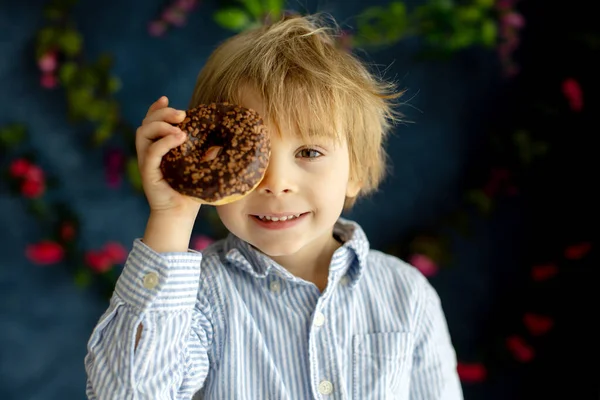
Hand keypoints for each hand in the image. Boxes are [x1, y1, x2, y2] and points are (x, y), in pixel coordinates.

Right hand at [135, 96, 200, 218]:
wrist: (180, 215)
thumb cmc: (191, 191)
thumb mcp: (201, 166)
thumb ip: (207, 151)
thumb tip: (225, 139)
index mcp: (159, 148)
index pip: (151, 122)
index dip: (155, 108)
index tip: (166, 99)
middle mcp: (149, 152)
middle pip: (146, 122)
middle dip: (162, 113)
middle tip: (182, 114)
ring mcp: (147, 161)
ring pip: (143, 132)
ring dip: (161, 124)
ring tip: (181, 128)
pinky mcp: (148, 172)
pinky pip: (151, 152)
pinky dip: (164, 142)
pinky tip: (179, 138)